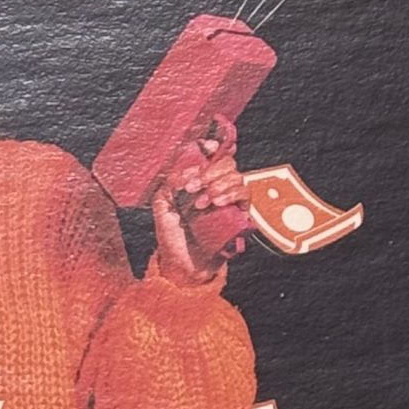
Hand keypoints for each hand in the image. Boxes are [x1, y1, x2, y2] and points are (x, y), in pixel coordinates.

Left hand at [151, 122, 246, 285]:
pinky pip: (246, 194)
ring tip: (201, 203)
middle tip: (193, 187)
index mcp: (199, 180)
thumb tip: (190, 171)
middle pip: (227, 162)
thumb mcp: (162, 204)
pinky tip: (217, 203)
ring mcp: (230, 200)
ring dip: (218, 185)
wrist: (182, 264)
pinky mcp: (241, 214)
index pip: (213, 154)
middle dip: (211, 171)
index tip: (207, 145)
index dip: (214, 144)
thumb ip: (170, 183)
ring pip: (236, 176)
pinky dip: (231, 194)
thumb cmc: (172, 235)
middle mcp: (216, 186)